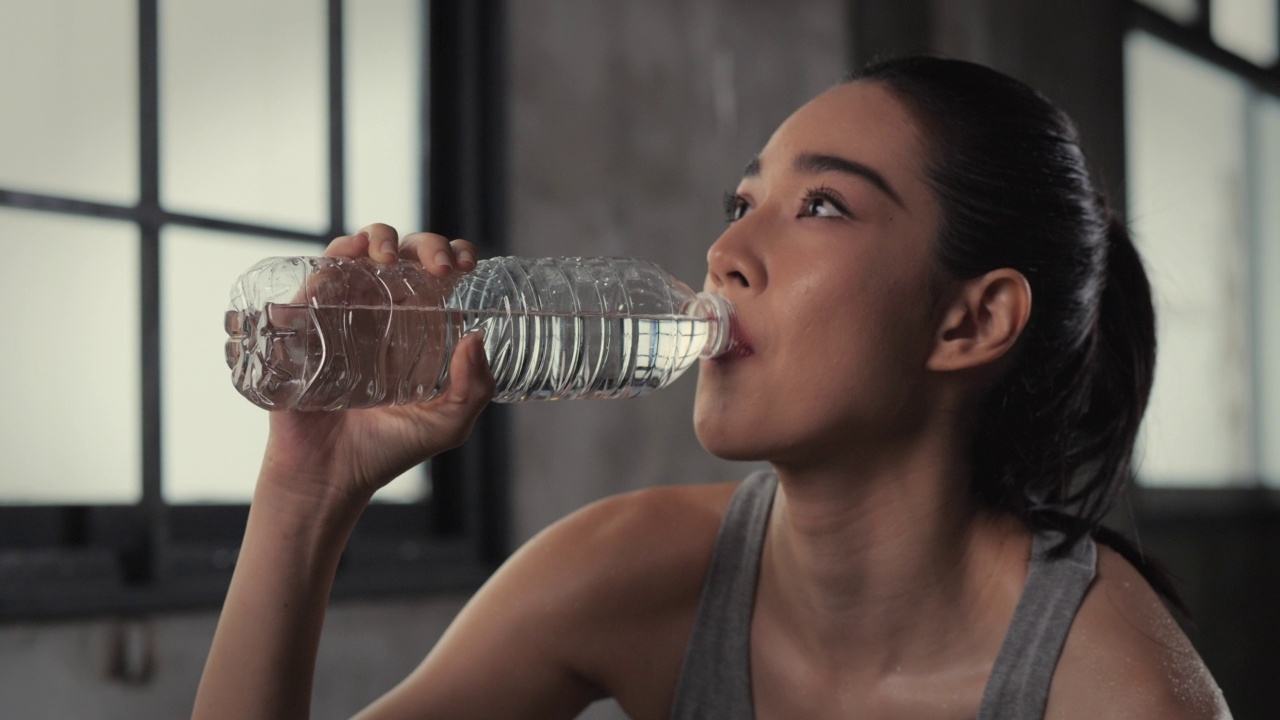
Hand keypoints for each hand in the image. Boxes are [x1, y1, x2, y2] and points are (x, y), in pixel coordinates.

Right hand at [256, 223, 493, 512]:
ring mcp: (341, 315)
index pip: (438, 276)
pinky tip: (349, 262)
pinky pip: (314, 276)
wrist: (329, 477)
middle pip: (403, 255)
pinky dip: (331, 259)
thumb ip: (474, 389)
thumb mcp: (447, 424)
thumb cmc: (387, 451)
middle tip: (439, 266)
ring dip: (376, 237)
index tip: (468, 264)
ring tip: (389, 257)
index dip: (455, 255)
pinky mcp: (305, 323)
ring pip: (357, 253)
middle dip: (425, 244)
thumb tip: (476, 336)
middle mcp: (381, 314)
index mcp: (417, 328)